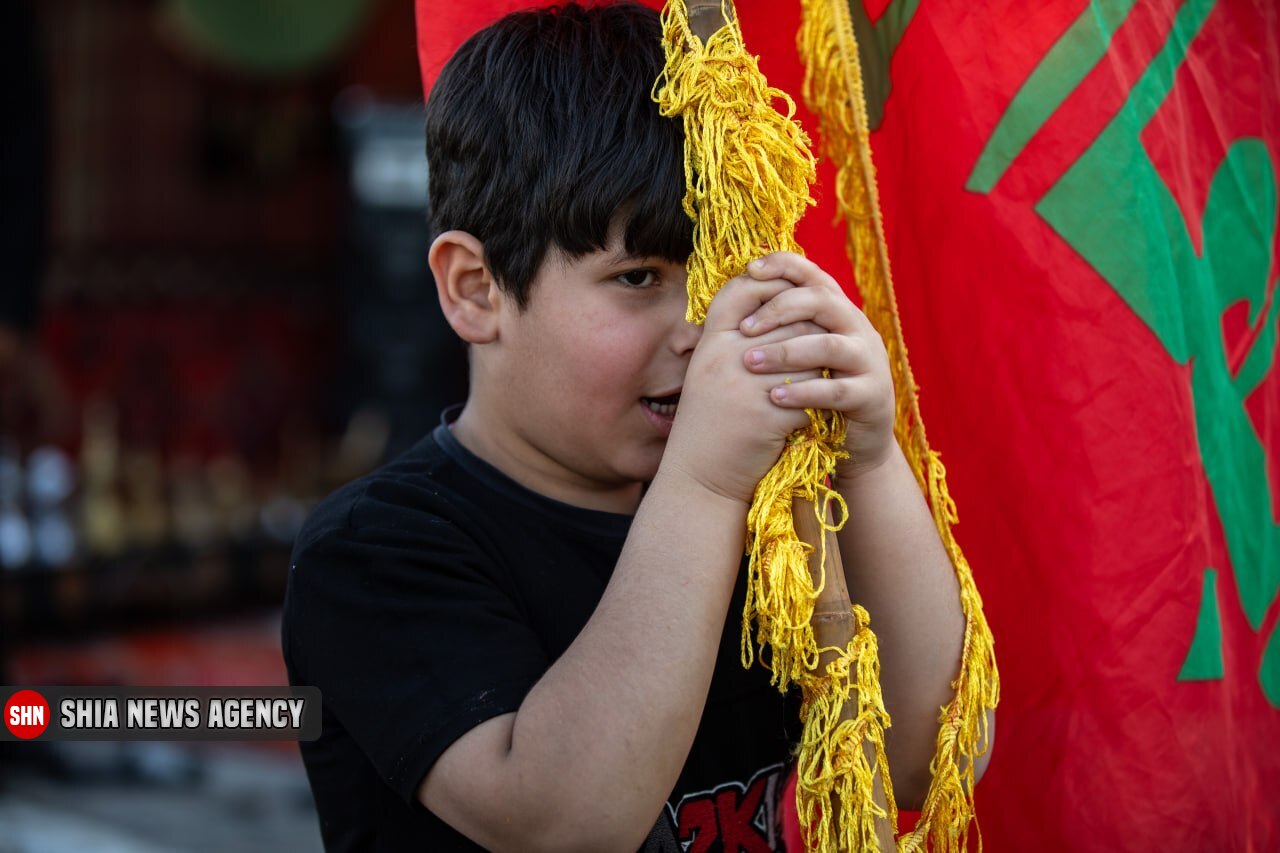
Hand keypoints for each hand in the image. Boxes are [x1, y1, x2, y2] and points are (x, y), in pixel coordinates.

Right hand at [662, 275, 826, 504]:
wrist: (701, 476)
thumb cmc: (710, 420)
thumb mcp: (710, 371)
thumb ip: (735, 339)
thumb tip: (779, 304)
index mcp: (711, 343)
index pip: (743, 289)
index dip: (772, 284)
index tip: (792, 295)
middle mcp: (725, 358)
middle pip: (789, 322)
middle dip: (811, 335)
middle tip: (822, 348)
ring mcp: (747, 387)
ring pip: (808, 359)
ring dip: (820, 372)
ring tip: (823, 381)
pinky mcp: (768, 418)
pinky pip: (810, 398)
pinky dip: (816, 406)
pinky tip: (814, 414)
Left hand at [738, 252, 896, 481]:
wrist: (857, 441)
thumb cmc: (816, 391)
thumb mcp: (800, 354)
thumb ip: (779, 327)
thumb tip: (734, 295)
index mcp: (837, 312)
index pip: (814, 275)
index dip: (784, 265)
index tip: (750, 269)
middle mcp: (857, 328)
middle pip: (822, 300)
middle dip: (779, 309)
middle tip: (743, 328)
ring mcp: (869, 361)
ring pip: (829, 345)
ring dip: (786, 352)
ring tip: (750, 363)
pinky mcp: (872, 396)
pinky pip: (837, 390)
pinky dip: (804, 391)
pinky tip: (774, 397)